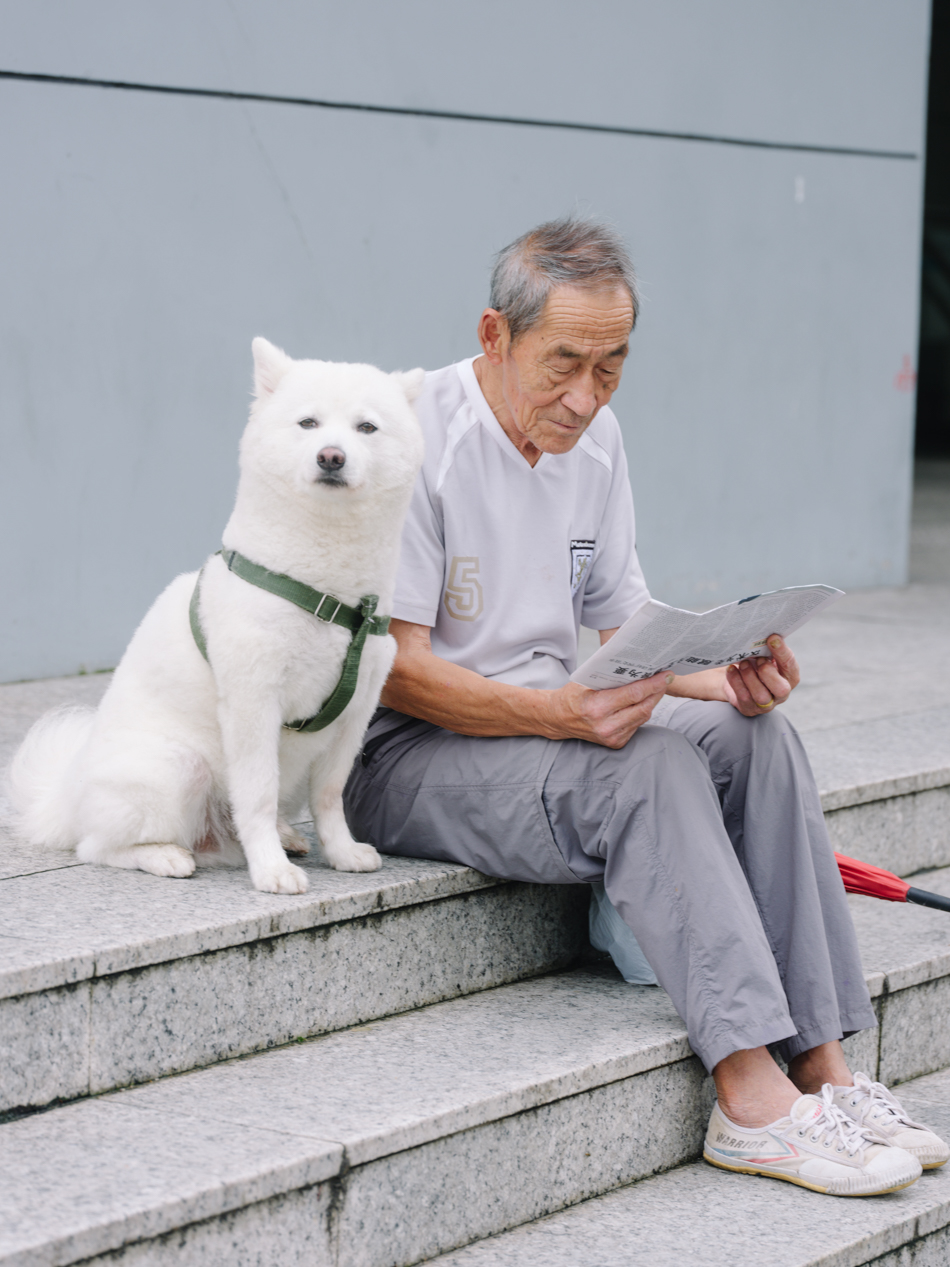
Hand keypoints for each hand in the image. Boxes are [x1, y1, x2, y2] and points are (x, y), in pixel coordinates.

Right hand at [543, 672, 672, 747]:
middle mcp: (606, 726)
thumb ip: (612, 678)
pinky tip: (643, 701)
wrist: (558, 719)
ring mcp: (612, 737)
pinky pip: (636, 725)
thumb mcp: (587, 681)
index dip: (653, 684)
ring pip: (643, 716)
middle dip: (657, 691)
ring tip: (657, 687)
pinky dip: (641, 712)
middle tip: (665, 678)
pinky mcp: (616, 743)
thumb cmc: (572, 696)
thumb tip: (639, 667)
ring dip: (651, 701)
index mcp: (597, 708)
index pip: (634, 694)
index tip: (665, 675)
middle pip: (643, 707)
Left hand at [723, 635, 798, 716]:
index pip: (790, 665)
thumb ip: (768, 647)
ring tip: (743, 663)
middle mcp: (782, 693)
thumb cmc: (756, 663)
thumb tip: (763, 631)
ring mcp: (766, 704)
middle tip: (757, 658)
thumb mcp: (765, 654)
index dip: (782, 652)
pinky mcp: (749, 709)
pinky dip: (736, 681)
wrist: (737, 679)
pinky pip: (744, 697)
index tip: (771, 638)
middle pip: (780, 689)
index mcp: (790, 676)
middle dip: (767, 672)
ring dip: (750, 677)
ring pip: (761, 696)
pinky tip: (731, 670)